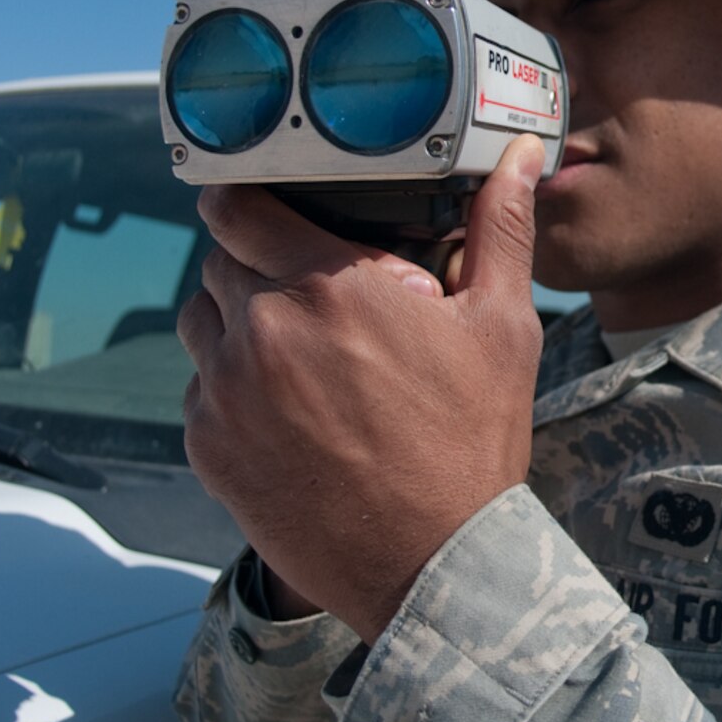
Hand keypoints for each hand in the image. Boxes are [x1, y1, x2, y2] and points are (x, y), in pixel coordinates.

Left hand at [178, 136, 545, 641]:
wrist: (432, 562)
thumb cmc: (471, 443)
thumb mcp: (501, 327)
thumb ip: (499, 231)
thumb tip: (520, 158)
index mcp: (327, 286)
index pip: (239, 207)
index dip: (246, 196)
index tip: (262, 202)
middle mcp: (262, 331)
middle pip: (219, 260)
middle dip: (257, 262)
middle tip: (310, 290)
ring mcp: (225, 392)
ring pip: (201, 322)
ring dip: (237, 320)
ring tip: (298, 349)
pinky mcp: (208, 445)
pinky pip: (201, 388)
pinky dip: (231, 387)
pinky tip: (288, 408)